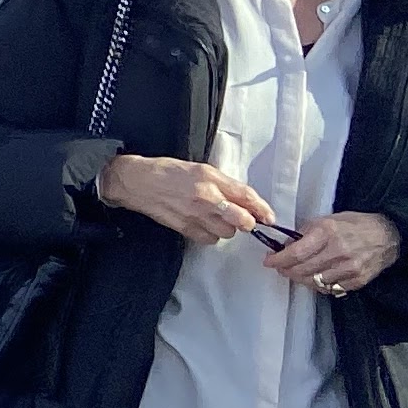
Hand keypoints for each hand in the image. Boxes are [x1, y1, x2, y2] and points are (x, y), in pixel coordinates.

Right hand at [98, 152, 276, 246]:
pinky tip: (204, 224)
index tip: (269, 217)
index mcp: (210, 178)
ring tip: (217, 218)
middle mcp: (205, 198)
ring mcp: (194, 215)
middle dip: (247, 222)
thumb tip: (245, 200)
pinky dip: (211, 234)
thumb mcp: (200, 169)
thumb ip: (224, 184)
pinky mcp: (185, 228)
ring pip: (227, 232)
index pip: (245, 196)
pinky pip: (210, 239)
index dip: (262, 209)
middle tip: (245, 219)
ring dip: (227, 228)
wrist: (137, 182)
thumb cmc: (168, 172)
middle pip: (241, 220)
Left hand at [262, 208, 402, 298]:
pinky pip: (329, 289)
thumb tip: (285, 246)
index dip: (278, 259)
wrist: (386, 235)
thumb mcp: (327, 220)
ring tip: (295, 272)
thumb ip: (306, 233)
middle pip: (302, 270)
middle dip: (286, 270)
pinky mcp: (356, 281)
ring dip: (300, 278)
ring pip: (313, 282)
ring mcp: (348, 268)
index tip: (269, 261)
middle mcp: (338, 251)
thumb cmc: (355, 225)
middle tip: (280, 267)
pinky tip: (314, 277)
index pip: (296, 252)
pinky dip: (318, 285)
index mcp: (327, 232)